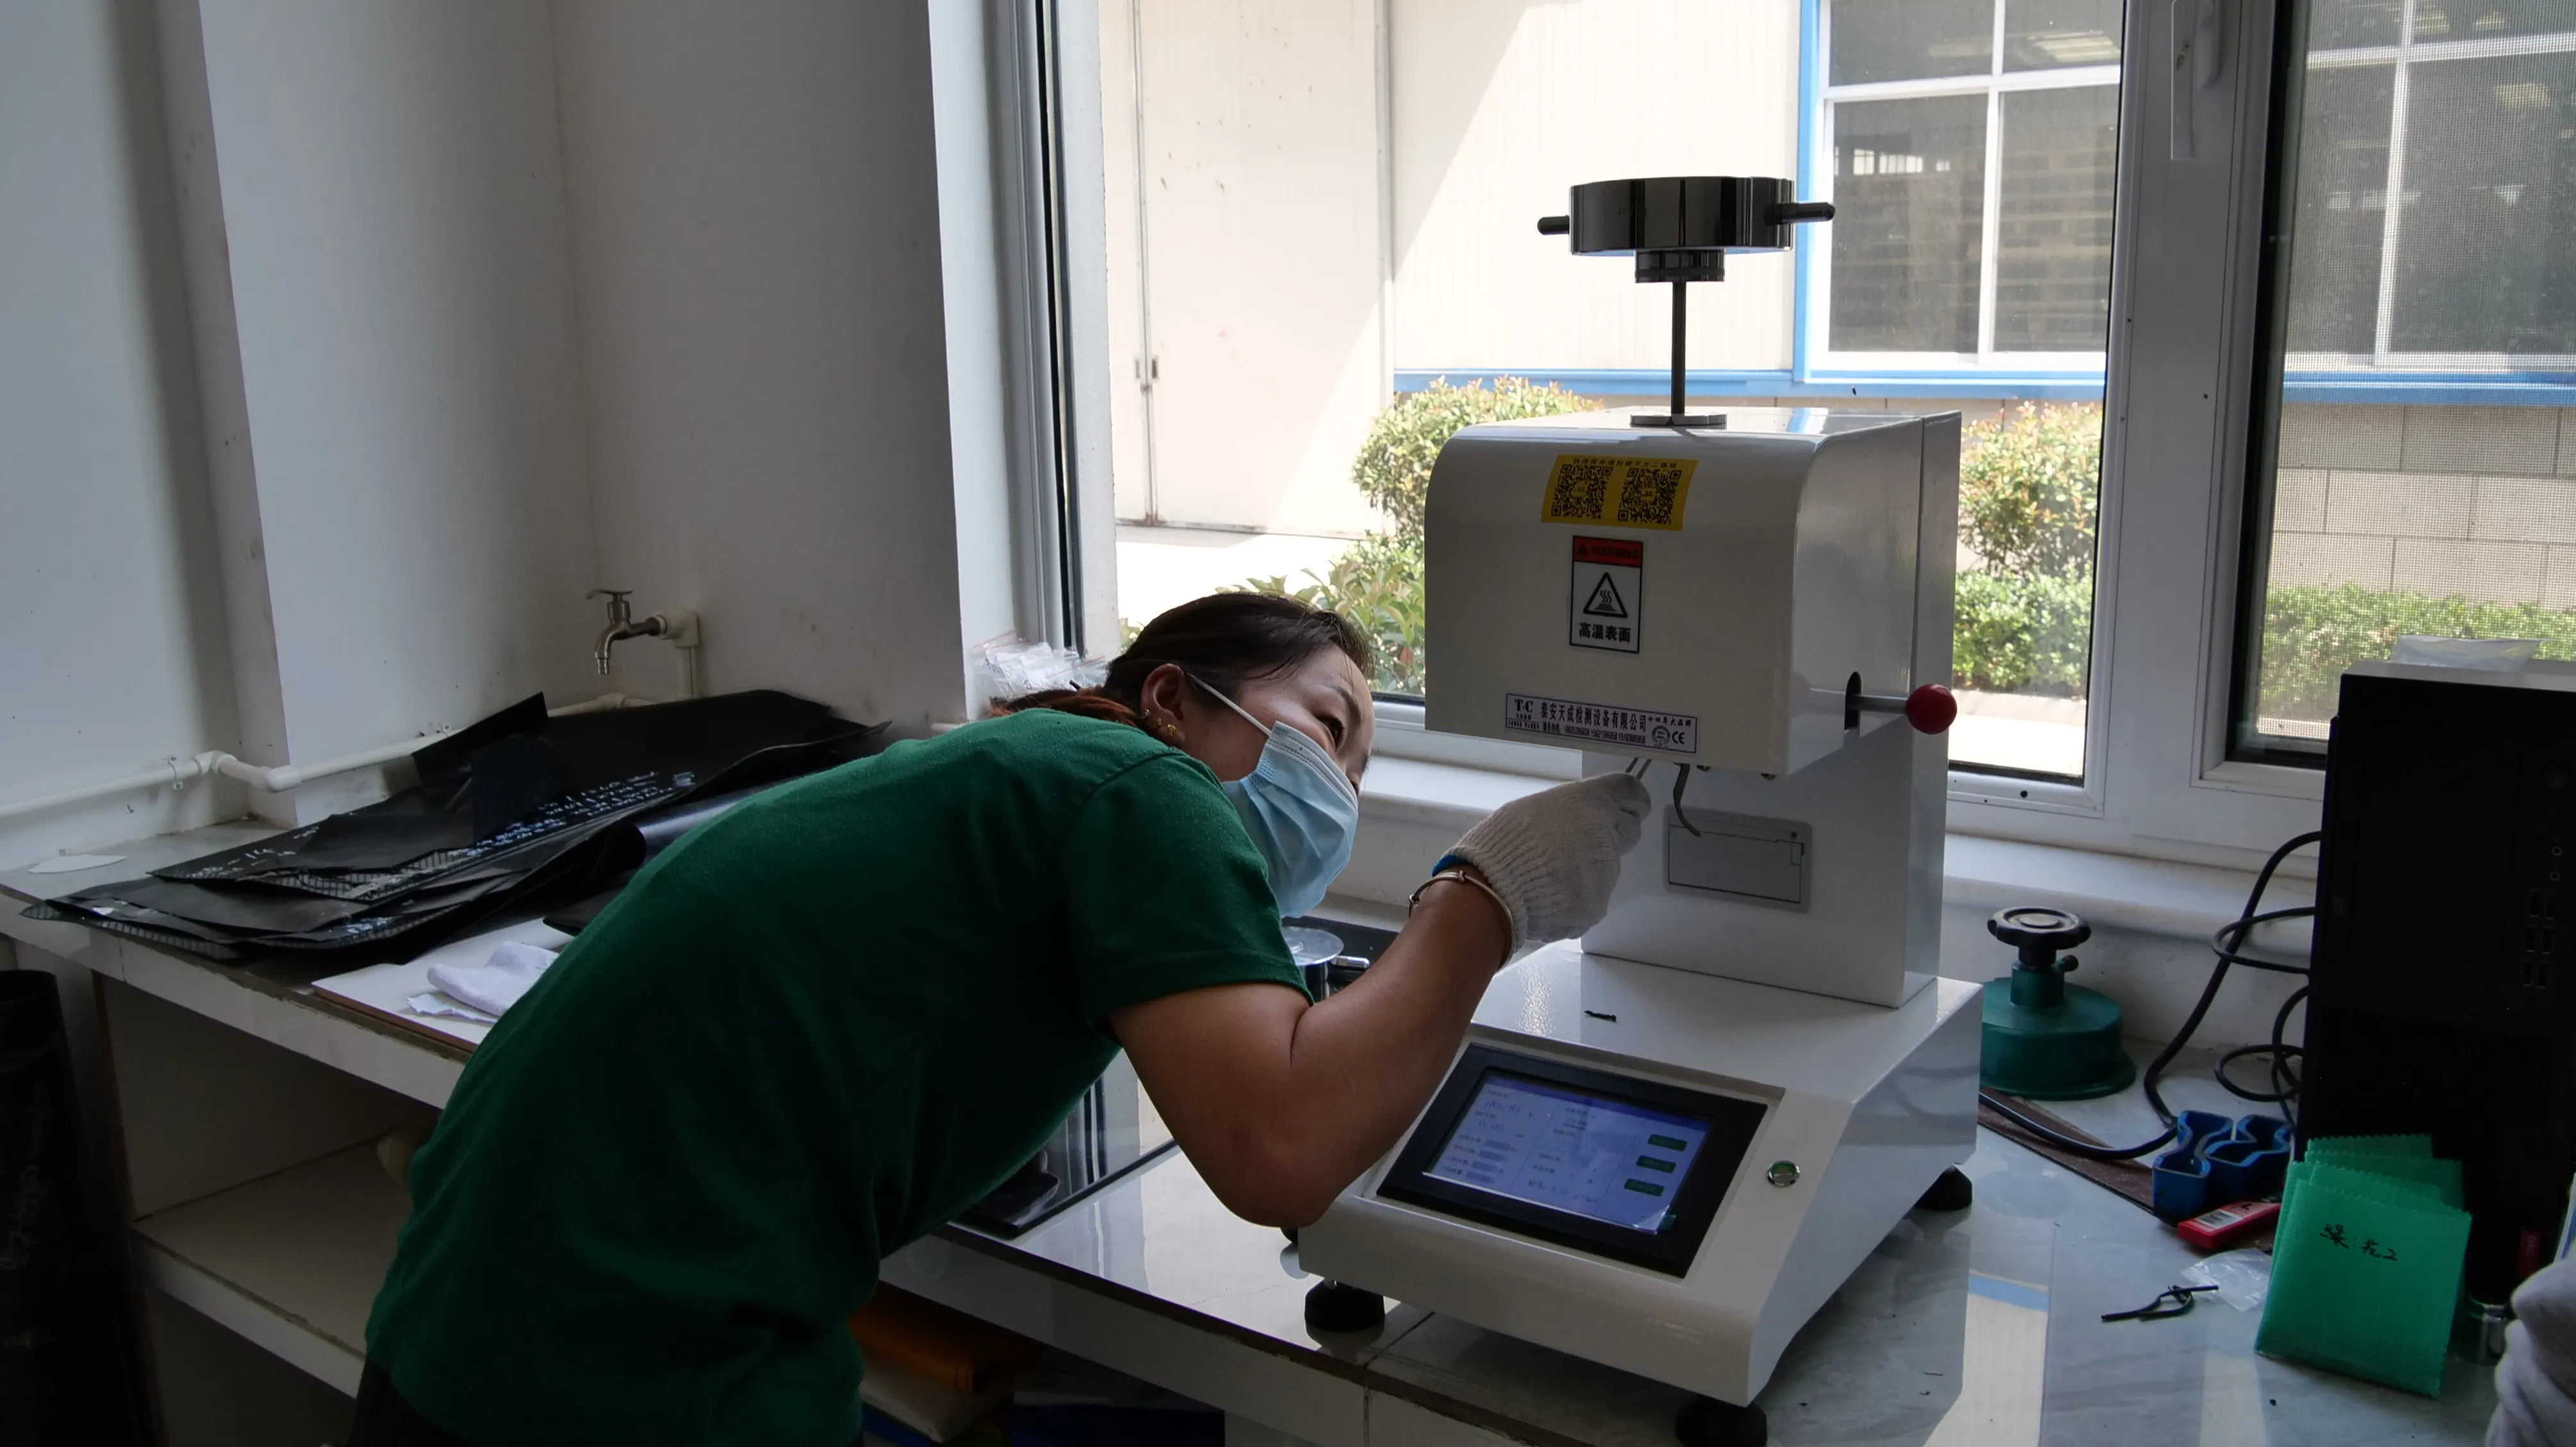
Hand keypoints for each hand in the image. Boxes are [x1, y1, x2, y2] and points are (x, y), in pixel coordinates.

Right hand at [1443, 772, 1650, 948]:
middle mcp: (1606, 835)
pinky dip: (1574, 902)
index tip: (1622, 810)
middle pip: (1628, 833)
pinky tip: (1546, 900)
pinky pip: (1591, 901)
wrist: (1492, 891)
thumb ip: (1564, 815)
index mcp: (1590, 803)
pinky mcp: (1597, 906)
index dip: (1629, 803)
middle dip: (1608, 839)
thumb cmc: (1502, 845)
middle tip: (1574, 848)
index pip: (1632, 794)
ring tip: (1546, 879)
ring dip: (1585, 874)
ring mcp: (1606, 874)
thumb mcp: (1530, 810)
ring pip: (1606, 871)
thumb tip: (1569, 823)